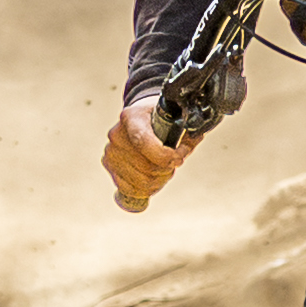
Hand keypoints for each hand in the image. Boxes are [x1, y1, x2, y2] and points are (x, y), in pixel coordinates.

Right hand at [105, 97, 193, 212]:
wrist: (140, 118)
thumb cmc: (159, 120)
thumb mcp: (175, 120)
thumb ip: (187, 133)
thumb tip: (197, 138)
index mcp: (132, 117)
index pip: (143, 141)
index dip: (165, 156)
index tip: (179, 158)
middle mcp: (117, 135)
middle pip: (146, 166)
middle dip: (167, 169)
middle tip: (175, 161)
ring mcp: (111, 151)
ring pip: (141, 181)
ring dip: (159, 180)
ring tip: (164, 169)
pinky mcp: (109, 166)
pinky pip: (130, 189)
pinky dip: (146, 188)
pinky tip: (153, 178)